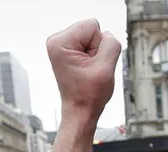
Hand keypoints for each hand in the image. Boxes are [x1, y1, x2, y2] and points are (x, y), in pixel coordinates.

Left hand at [46, 19, 119, 151]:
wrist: (80, 110)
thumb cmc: (88, 95)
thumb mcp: (106, 68)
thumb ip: (111, 43)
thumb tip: (108, 34)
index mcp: (60, 42)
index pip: (93, 25)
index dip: (99, 46)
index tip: (91, 65)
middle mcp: (56, 41)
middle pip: (91, 29)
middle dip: (96, 49)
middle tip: (90, 69)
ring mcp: (60, 45)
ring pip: (92, 36)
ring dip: (95, 53)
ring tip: (88, 70)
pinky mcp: (67, 50)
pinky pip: (89, 43)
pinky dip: (92, 56)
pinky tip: (86, 69)